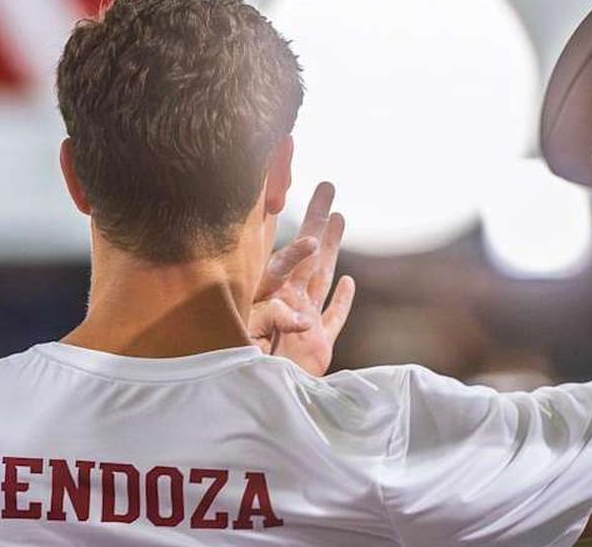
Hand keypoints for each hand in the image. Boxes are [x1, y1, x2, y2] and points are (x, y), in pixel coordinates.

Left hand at [247, 182, 355, 375]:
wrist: (259, 403)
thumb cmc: (242, 369)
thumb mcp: (249, 338)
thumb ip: (271, 318)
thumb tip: (299, 313)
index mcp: (269, 298)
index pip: (280, 261)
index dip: (292, 244)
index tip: (304, 228)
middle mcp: (288, 303)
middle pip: (306, 255)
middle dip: (316, 220)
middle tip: (326, 188)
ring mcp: (306, 321)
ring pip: (323, 276)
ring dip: (331, 247)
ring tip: (340, 216)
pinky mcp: (320, 344)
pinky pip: (333, 316)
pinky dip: (342, 299)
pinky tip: (348, 282)